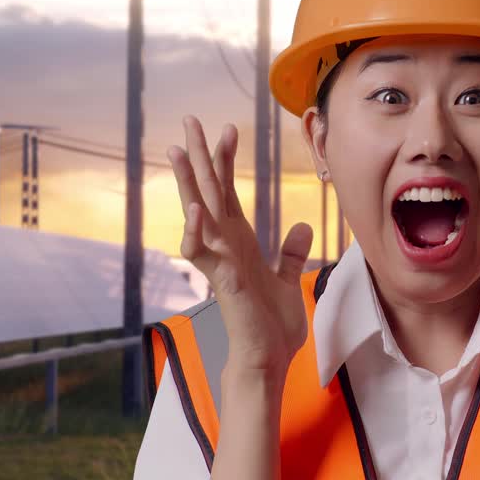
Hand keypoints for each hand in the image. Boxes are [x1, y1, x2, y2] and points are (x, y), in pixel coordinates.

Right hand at [167, 116, 313, 375]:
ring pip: (198, 214)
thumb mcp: (289, 280)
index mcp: (239, 242)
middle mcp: (225, 246)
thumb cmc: (272, 325)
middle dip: (200, 155)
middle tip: (189, 120)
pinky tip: (195, 210)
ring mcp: (220, 262)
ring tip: (178, 150)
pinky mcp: (223, 282)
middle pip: (208, 191)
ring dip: (189, 183)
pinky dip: (197, 231)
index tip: (229, 128)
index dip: (227, 160)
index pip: (228, 192)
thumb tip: (301, 226)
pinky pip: (204, 253)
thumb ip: (291, 253)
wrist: (267, 360)